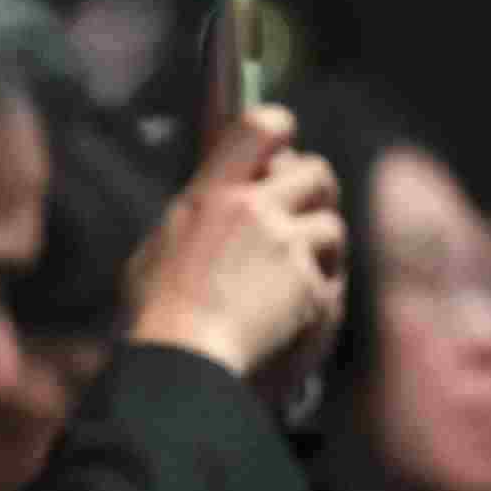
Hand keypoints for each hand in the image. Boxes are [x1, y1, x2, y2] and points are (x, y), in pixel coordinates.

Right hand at [127, 105, 347, 381]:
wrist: (182, 363)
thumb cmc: (156, 316)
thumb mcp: (159, 248)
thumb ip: (196, 215)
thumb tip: (213, 200)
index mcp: (213, 193)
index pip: (260, 127)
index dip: (280, 129)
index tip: (284, 145)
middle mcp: (256, 210)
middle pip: (316, 172)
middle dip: (318, 193)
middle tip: (307, 214)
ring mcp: (288, 248)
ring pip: (332, 227)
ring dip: (322, 251)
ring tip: (298, 279)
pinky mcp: (312, 289)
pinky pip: (334, 283)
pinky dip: (322, 299)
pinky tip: (297, 319)